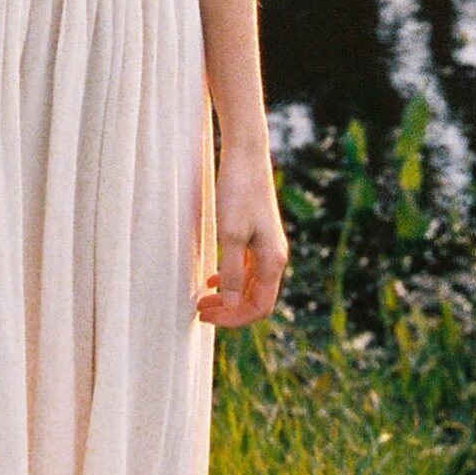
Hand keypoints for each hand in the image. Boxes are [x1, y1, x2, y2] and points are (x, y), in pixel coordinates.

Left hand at [198, 146, 287, 327]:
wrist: (245, 156)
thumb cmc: (237, 192)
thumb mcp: (230, 234)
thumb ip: (231, 271)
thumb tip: (231, 304)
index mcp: (273, 260)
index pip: (259, 307)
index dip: (233, 318)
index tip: (206, 316)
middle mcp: (275, 257)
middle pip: (256, 299)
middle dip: (230, 311)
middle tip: (200, 312)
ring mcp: (268, 246)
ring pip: (251, 285)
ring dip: (229, 296)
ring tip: (202, 300)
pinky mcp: (259, 235)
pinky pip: (248, 269)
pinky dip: (230, 279)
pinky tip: (212, 279)